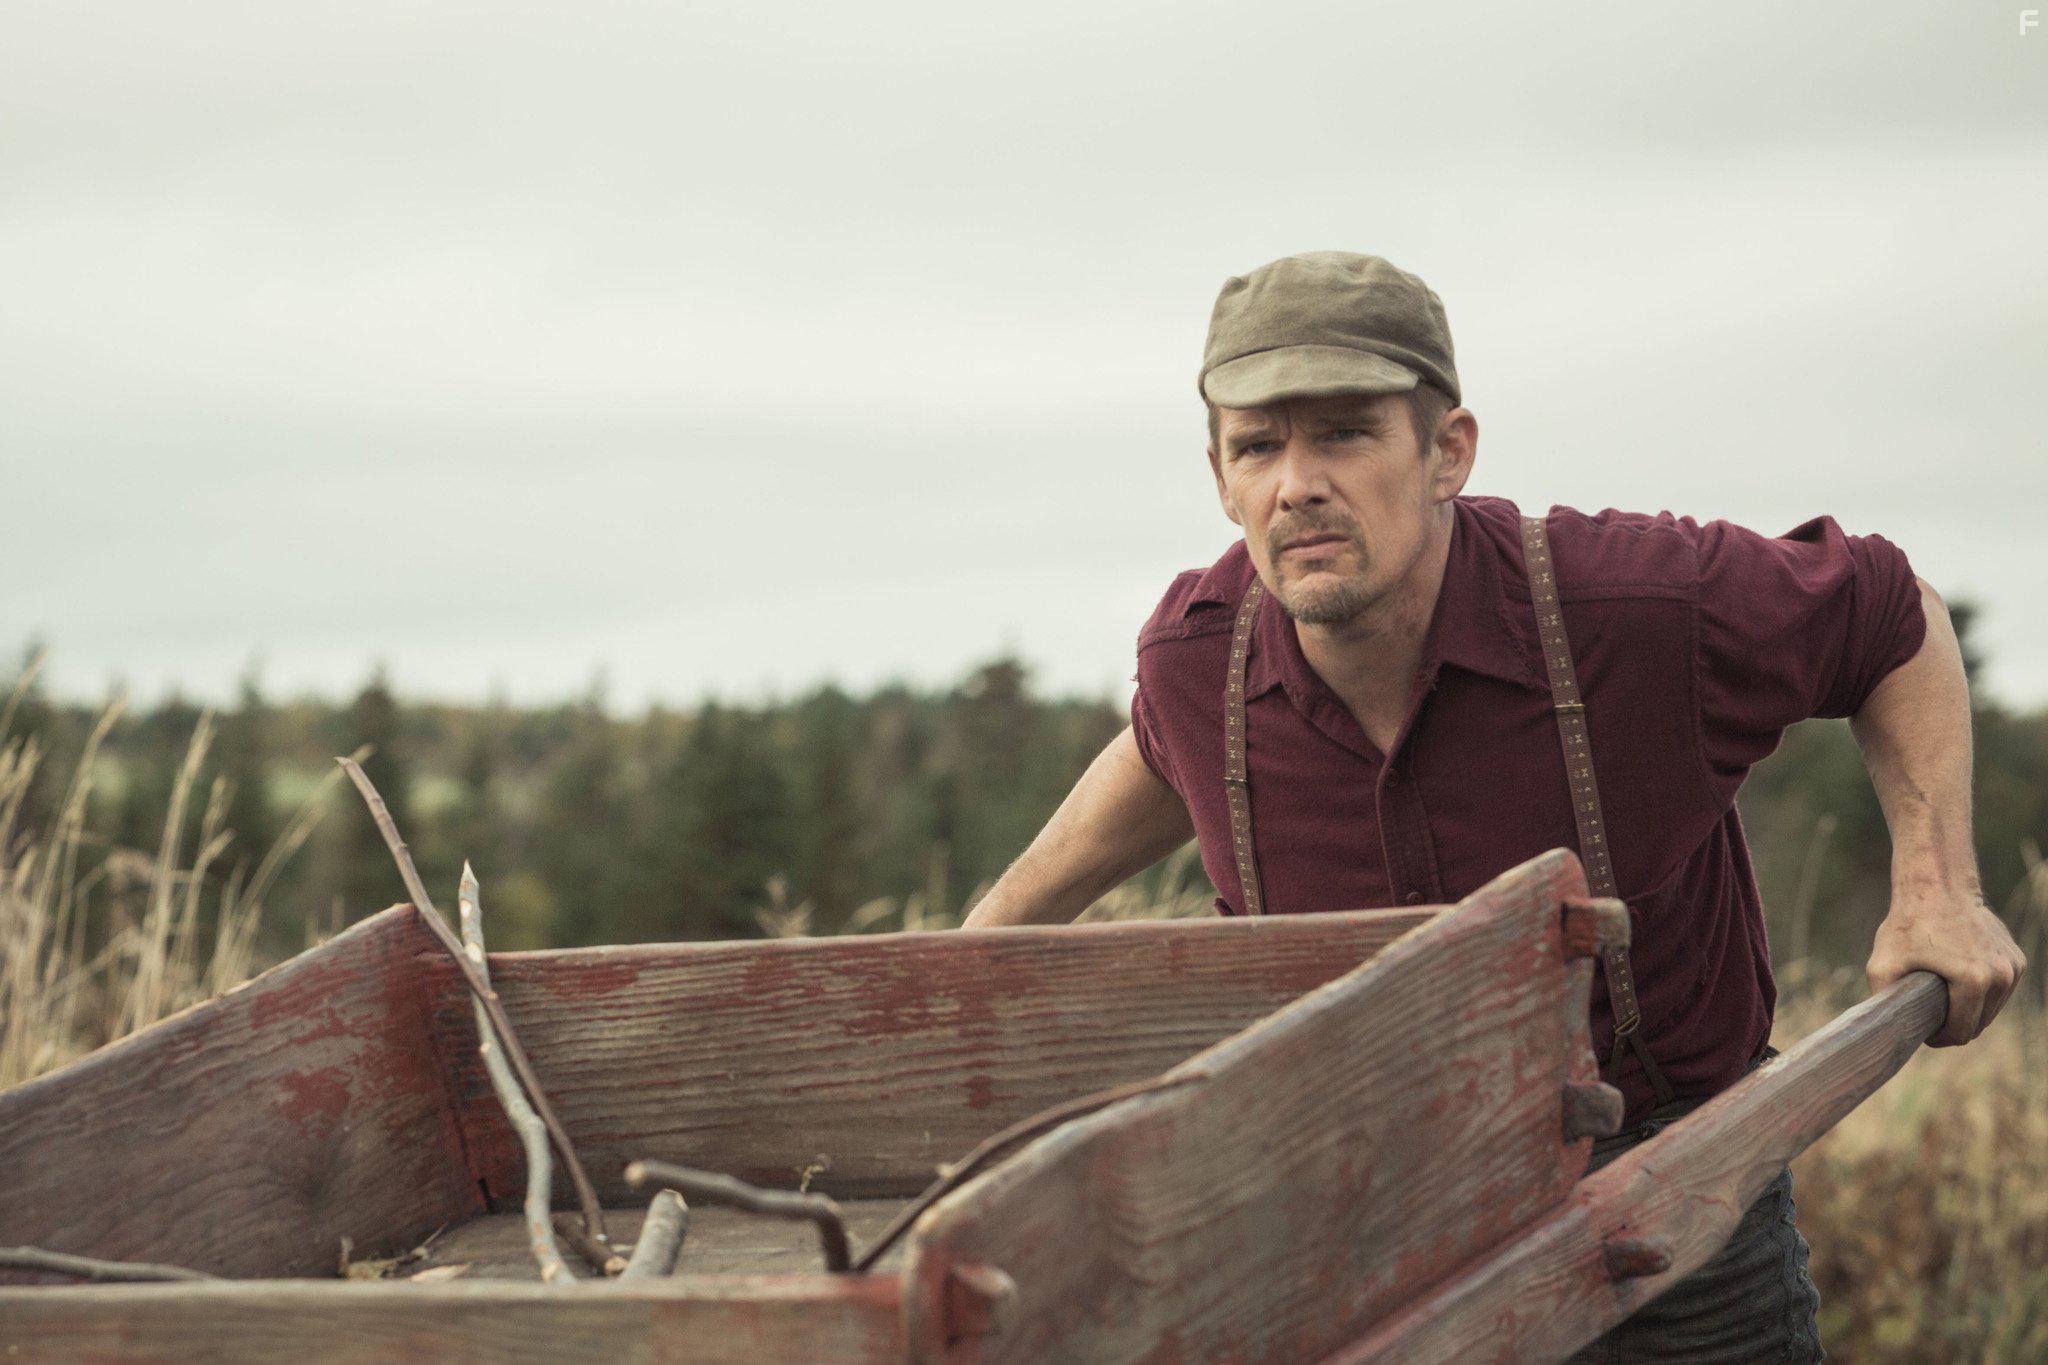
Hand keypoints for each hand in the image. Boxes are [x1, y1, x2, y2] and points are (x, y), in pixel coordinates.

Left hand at [1867, 887, 2027, 1046]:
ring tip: (1943, 999)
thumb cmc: (1908, 924)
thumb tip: (1881, 1030)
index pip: (1961, 1032)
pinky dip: (1982, 993)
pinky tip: (1959, 982)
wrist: (1937, 887)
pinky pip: (1999, 992)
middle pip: (1979, 1025)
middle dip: (1954, 1026)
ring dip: (1969, 1011)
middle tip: (1930, 1015)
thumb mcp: (1882, 964)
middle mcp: (2000, 976)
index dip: (1939, 1038)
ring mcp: (2012, 967)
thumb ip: (1882, 1000)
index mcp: (1973, 981)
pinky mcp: (2016, 960)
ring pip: (1991, 1010)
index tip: (1923, 1030)